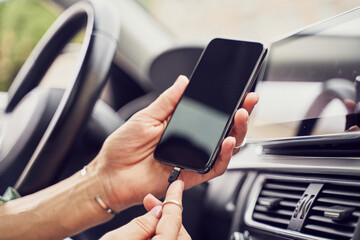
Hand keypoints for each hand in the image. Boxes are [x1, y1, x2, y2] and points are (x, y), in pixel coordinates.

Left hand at [90, 75, 258, 210]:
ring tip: (239, 117)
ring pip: (224, 148)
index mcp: (180, 125)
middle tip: (247, 102)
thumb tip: (183, 81)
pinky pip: (214, 168)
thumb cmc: (122, 148)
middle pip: (222, 130)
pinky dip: (224, 156)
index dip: (225, 104)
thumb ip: (167, 101)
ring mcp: (192, 159)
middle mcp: (190, 142)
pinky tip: (226, 143)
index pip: (209, 114)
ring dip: (236, 133)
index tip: (238, 91)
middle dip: (239, 115)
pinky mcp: (191, 176)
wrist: (110, 176)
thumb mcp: (144, 117)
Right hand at [100, 180, 190, 239]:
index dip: (174, 199)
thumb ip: (140, 224)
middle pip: (179, 229)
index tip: (177, 185)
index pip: (174, 219)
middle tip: (150, 202)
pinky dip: (161, 234)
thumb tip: (156, 211)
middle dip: (167, 213)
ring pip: (175, 237)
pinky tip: (147, 232)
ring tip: (145, 217)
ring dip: (163, 225)